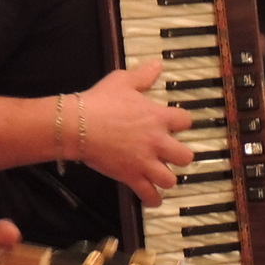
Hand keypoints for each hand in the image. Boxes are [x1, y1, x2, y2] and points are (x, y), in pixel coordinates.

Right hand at [76, 58, 195, 207]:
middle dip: (180, 156)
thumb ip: (143, 75)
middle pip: (186, 156)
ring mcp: (145, 162)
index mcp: (158, 117)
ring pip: (171, 180)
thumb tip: (158, 64)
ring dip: (167, 178)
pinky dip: (153, 199)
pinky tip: (153, 199)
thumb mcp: (122, 81)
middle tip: (171, 154)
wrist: (78, 125)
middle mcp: (157, 141)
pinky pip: (149, 195)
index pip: (186, 121)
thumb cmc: (99, 101)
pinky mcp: (130, 176)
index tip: (175, 124)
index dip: (182, 122)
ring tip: (160, 175)